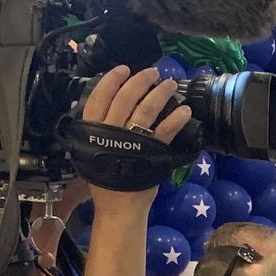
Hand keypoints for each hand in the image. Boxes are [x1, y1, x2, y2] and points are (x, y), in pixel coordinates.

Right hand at [78, 66, 189, 204]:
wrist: (119, 206)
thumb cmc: (107, 178)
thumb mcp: (90, 151)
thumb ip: (97, 130)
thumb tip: (107, 105)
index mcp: (92, 131)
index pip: (98, 98)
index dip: (111, 80)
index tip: (124, 69)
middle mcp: (109, 133)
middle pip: (124, 98)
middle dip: (140, 81)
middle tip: (153, 72)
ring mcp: (131, 142)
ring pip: (145, 110)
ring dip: (160, 93)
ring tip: (171, 84)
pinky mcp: (151, 153)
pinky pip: (164, 131)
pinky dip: (175, 118)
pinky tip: (184, 110)